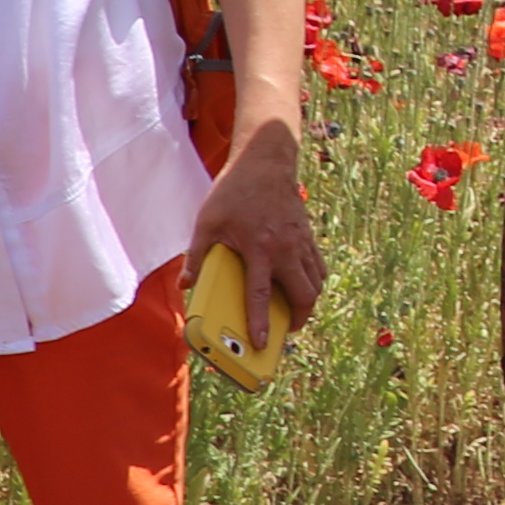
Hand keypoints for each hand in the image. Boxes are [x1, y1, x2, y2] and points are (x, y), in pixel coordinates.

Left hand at [190, 114, 327, 332]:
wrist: (266, 160)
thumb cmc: (234, 191)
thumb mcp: (207, 221)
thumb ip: (196, 255)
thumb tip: (186, 284)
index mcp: (259, 248)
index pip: (261, 294)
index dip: (260, 322)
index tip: (261, 344)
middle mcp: (285, 248)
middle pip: (303, 294)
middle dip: (298, 318)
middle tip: (285, 331)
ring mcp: (301, 241)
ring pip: (316, 282)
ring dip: (308, 302)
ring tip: (295, 313)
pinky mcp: (308, 235)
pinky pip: (318, 266)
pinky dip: (314, 281)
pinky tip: (302, 286)